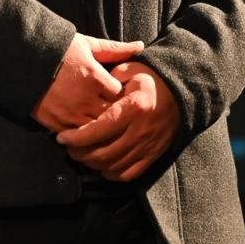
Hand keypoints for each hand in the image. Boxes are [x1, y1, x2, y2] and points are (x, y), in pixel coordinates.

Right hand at [30, 34, 143, 131]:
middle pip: (112, 116)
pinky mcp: (57, 124)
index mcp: (96, 78)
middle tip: (115, 112)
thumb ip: (115, 49)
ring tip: (103, 124)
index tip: (119, 93)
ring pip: (97, 131)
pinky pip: (78, 139)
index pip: (121, 95)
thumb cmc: (59, 50)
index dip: (122, 95)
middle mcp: (86, 99)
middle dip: (115, 114)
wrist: (24, 60)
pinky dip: (84, 137)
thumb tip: (140, 45)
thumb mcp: (88, 45)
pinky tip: (87, 133)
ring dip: (101, 129)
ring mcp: (71, 114)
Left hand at [56, 61, 179, 182]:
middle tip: (69, 147)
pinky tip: (101, 165)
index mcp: (134, 108)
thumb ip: (109, 79)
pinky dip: (111, 173)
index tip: (62, 137)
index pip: (99, 130)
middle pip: (103, 153)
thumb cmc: (152, 79)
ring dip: (92, 164)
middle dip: (80, 153)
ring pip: (113, 166)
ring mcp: (148, 146)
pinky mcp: (153, 155)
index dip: (76, 137)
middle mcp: (141, 131)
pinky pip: (128, 173)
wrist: (182, 94)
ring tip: (81, 155)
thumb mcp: (131, 70)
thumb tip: (90, 92)